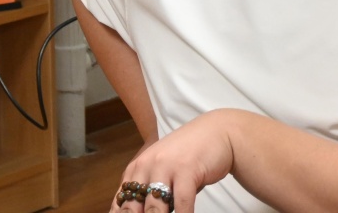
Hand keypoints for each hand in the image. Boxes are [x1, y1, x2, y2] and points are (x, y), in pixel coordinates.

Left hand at [111, 110, 237, 212]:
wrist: (217, 132)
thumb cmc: (187, 157)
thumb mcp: (161, 171)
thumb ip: (147, 192)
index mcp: (136, 169)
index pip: (120, 204)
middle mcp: (146, 166)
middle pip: (133, 209)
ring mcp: (165, 166)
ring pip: (154, 209)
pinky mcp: (186, 169)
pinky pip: (181, 203)